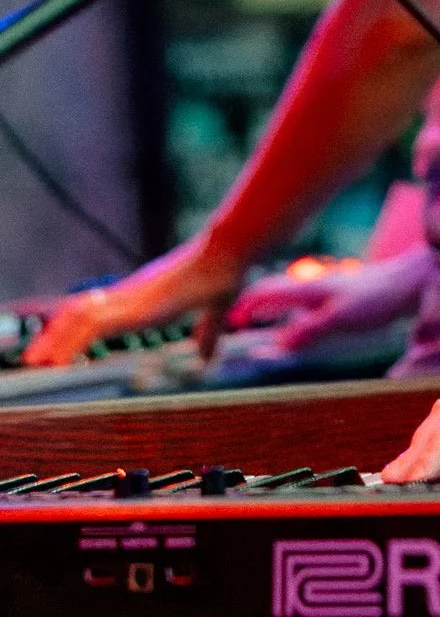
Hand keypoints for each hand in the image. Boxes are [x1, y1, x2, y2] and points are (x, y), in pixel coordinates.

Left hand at [23, 234, 243, 366]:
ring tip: (38, 363)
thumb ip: (207, 333)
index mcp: (145, 295)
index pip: (101, 309)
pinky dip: (72, 342)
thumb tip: (207, 356)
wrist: (226, 253)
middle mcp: (131, 294)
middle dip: (57, 335)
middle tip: (37, 358)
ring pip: (80, 319)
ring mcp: (130, 298)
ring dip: (57, 341)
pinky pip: (93, 325)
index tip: (62, 346)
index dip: (78, 327)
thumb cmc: (224, 273)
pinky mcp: (134, 306)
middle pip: (82, 312)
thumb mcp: (214, 310)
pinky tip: (61, 360)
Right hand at [225, 247, 432, 352]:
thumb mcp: (339, 319)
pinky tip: (291, 323)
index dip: (243, 307)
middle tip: (229, 320)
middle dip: (248, 303)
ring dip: (267, 306)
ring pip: (287, 295)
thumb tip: (274, 346)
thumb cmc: (375, 298)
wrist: (409, 281)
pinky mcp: (339, 296)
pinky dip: (288, 312)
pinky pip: (303, 303)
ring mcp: (326, 289)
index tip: (224, 322)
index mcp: (308, 289)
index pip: (265, 292)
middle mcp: (313, 286)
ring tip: (250, 319)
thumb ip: (307, 330)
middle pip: (271, 289)